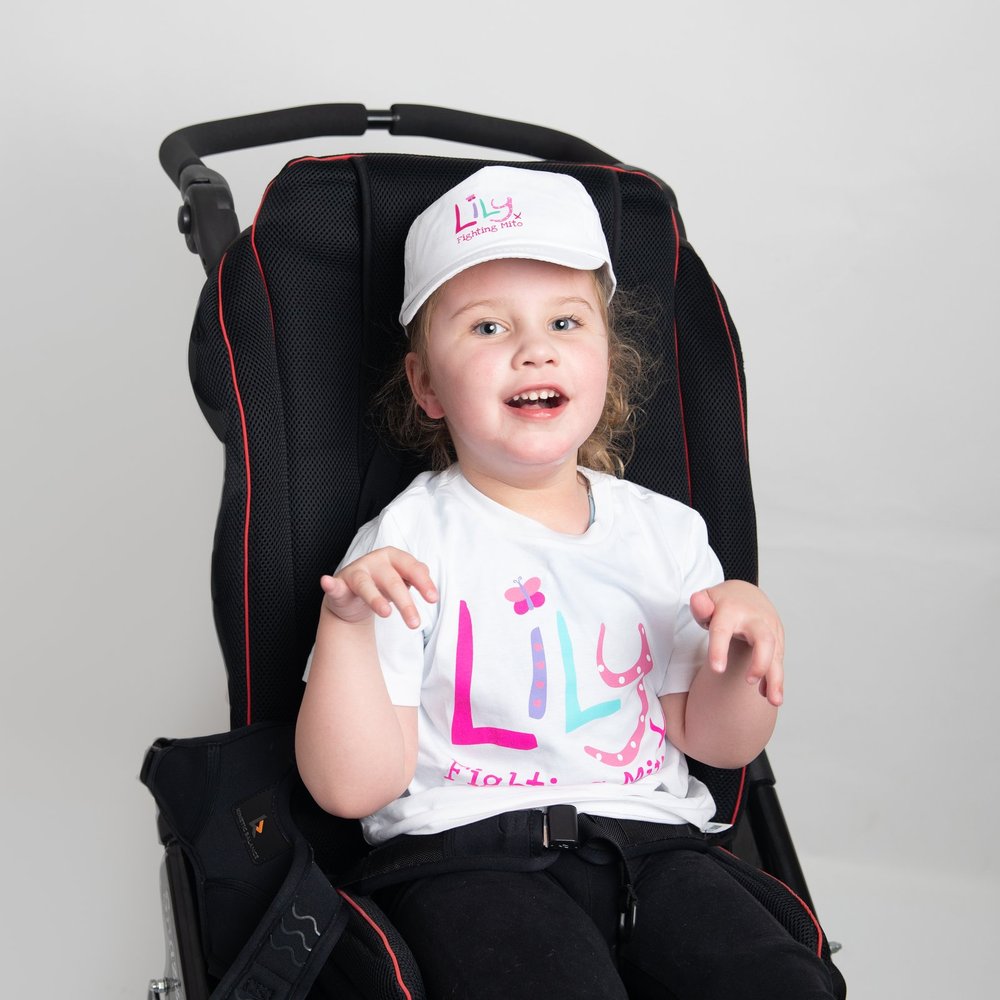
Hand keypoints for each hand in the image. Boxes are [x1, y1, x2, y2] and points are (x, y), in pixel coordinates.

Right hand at [322, 547, 437, 628]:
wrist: (354, 596)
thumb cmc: (383, 585)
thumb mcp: (404, 580)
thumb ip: (417, 579)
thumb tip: (430, 588)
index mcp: (394, 557)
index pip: (412, 568)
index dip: (423, 583)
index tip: (433, 599)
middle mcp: (375, 561)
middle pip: (392, 581)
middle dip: (405, 603)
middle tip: (415, 624)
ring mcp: (356, 571)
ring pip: (366, 585)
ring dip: (375, 599)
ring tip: (385, 613)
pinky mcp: (339, 584)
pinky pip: (334, 585)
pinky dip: (331, 584)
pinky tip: (327, 583)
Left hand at [690, 580, 783, 705]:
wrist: (747, 594)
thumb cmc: (721, 602)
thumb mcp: (706, 599)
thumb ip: (699, 605)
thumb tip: (697, 602)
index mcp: (731, 610)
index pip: (723, 630)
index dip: (719, 649)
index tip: (717, 670)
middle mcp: (754, 620)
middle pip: (764, 639)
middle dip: (760, 662)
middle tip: (749, 681)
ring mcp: (769, 629)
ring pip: (776, 654)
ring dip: (776, 678)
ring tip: (773, 701)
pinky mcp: (778, 639)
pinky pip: (778, 661)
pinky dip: (774, 679)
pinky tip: (768, 695)